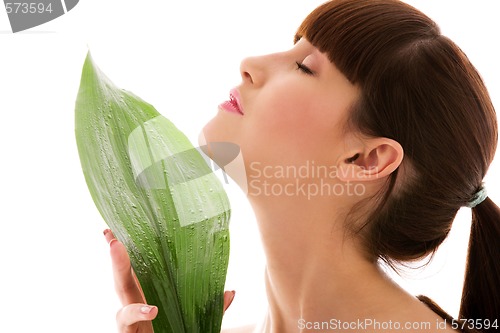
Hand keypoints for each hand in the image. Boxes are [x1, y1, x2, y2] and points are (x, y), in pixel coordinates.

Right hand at [104, 229, 234, 332]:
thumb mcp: (198, 322)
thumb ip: (211, 309)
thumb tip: (230, 292)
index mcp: (149, 296)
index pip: (139, 270)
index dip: (129, 250)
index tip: (117, 229)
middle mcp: (136, 304)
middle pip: (123, 275)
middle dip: (117, 252)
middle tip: (111, 232)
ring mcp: (129, 318)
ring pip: (120, 291)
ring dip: (118, 268)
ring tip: (116, 247)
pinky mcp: (128, 332)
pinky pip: (127, 319)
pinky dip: (137, 312)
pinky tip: (150, 309)